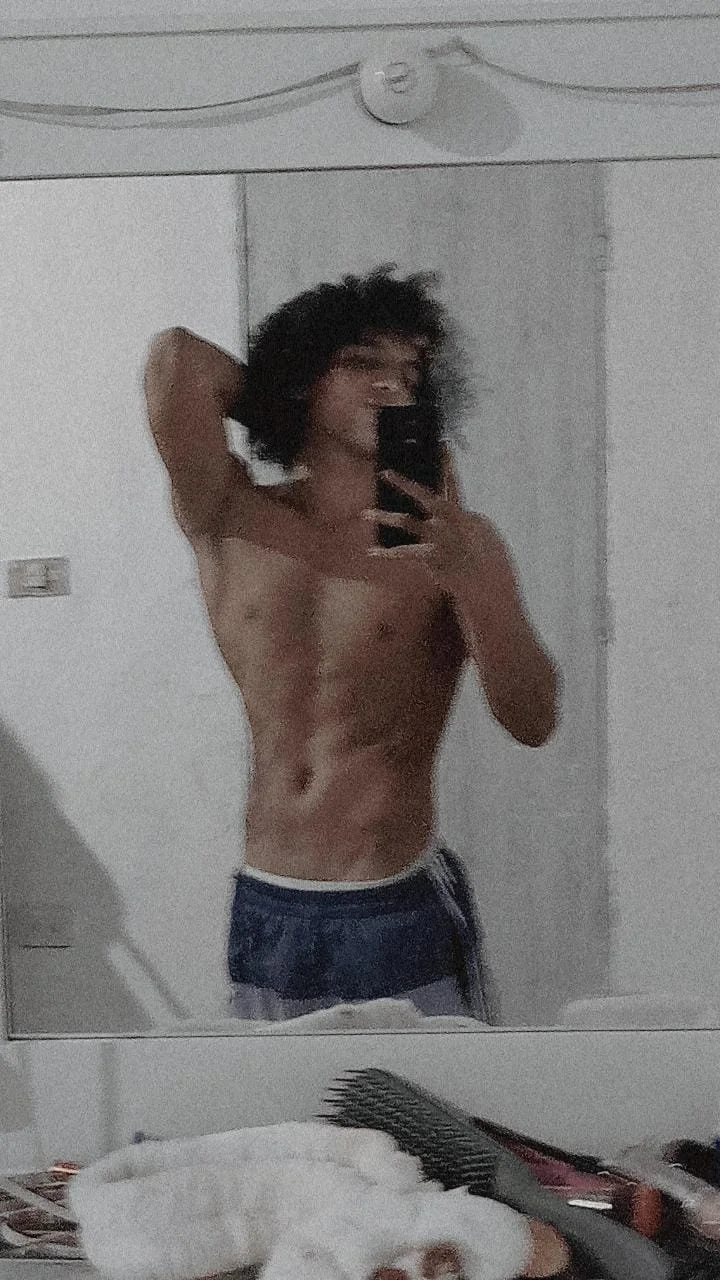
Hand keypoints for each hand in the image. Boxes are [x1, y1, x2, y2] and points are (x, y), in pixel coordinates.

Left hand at [363, 469, 508, 591]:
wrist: (491, 587)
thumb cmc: (490, 565)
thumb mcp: (486, 538)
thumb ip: (467, 524)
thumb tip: (456, 517)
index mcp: (466, 516)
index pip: (453, 486)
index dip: (448, 467)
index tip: (442, 446)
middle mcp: (453, 523)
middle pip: (427, 497)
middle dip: (405, 484)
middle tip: (384, 473)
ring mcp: (442, 539)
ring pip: (409, 523)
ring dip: (385, 517)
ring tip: (364, 514)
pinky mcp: (433, 557)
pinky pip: (406, 554)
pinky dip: (387, 554)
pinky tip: (371, 552)